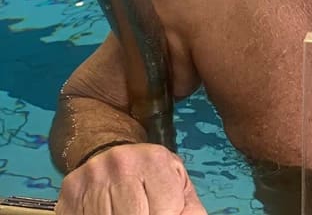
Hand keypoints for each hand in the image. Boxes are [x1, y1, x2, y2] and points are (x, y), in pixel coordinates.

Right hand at [56, 143, 206, 214]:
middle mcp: (121, 163)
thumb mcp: (178, 186)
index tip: (163, 211)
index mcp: (154, 160)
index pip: (164, 212)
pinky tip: (108, 212)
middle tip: (144, 211)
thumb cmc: (153, 177)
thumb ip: (188, 209)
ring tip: (131, 210)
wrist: (114, 154)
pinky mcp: (70, 191)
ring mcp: (92, 176)